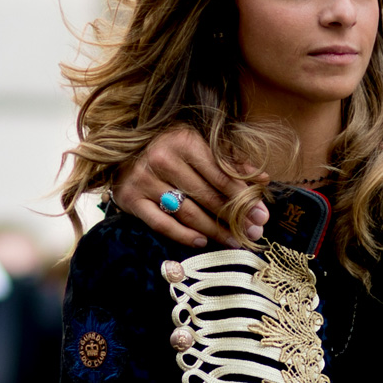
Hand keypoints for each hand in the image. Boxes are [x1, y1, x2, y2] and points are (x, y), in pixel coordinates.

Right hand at [115, 129, 265, 247]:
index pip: (220, 174)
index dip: (243, 196)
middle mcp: (162, 159)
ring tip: (234, 241)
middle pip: (206, 195)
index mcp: (184, 141)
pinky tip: (202, 241)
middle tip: (253, 232)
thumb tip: (261, 179)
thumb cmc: (168, 146)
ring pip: (187, 212)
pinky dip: (183, 235)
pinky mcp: (130, 199)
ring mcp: (144, 180)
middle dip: (234, 217)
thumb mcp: (199, 143)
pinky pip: (161, 224)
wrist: (120, 151)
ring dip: (214, 230)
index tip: (261, 213)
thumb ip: (230, 159)